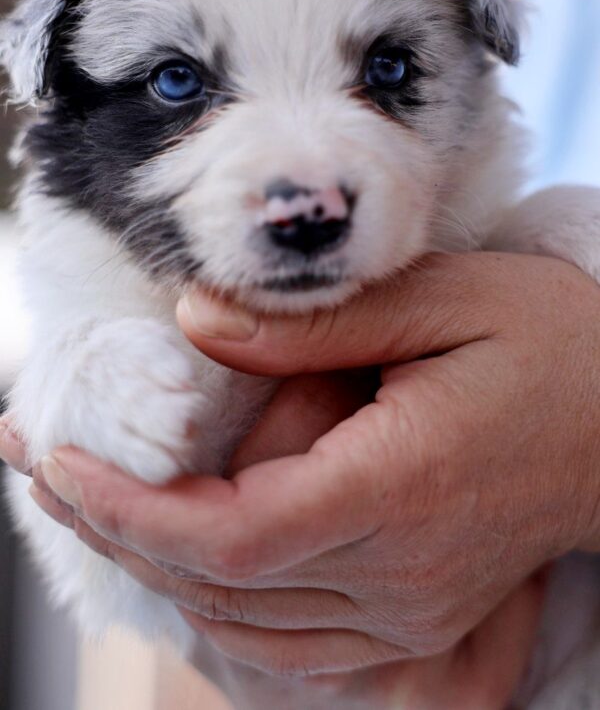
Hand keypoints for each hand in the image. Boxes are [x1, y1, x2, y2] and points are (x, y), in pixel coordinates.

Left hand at [3, 252, 599, 701]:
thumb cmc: (550, 345)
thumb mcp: (446, 298)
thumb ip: (315, 321)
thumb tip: (195, 324)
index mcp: (404, 484)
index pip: (232, 533)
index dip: (130, 508)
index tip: (60, 458)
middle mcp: (403, 569)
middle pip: (220, 582)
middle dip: (113, 527)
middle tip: (40, 463)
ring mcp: (412, 606)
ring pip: (246, 620)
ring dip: (154, 563)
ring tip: (86, 501)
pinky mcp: (418, 611)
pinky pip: (291, 637)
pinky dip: (218, 600)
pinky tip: (176, 555)